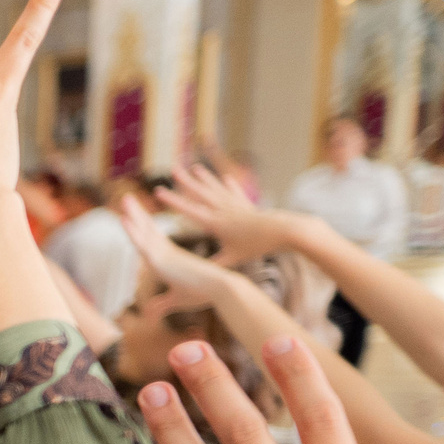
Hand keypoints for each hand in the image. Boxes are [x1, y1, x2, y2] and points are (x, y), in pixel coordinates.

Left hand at [114, 195, 234, 303]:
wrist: (221, 289)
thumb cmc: (202, 293)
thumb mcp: (175, 300)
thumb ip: (160, 305)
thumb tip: (148, 316)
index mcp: (169, 257)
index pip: (151, 239)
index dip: (141, 227)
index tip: (132, 216)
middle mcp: (166, 251)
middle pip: (147, 229)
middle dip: (136, 214)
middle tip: (126, 198)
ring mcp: (164, 253)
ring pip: (143, 231)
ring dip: (133, 214)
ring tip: (125, 198)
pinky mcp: (162, 259)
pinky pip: (143, 242)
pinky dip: (133, 231)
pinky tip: (124, 219)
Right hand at [153, 163, 288, 266]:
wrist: (283, 231)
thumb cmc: (257, 246)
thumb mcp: (233, 258)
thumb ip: (213, 265)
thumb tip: (195, 275)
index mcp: (216, 222)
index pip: (189, 210)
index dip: (173, 201)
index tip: (159, 192)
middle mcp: (224, 210)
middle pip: (201, 193)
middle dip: (186, 182)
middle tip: (173, 170)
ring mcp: (236, 205)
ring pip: (216, 189)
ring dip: (205, 178)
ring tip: (195, 168)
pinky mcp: (248, 206)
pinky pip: (236, 193)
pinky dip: (230, 186)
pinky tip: (226, 178)